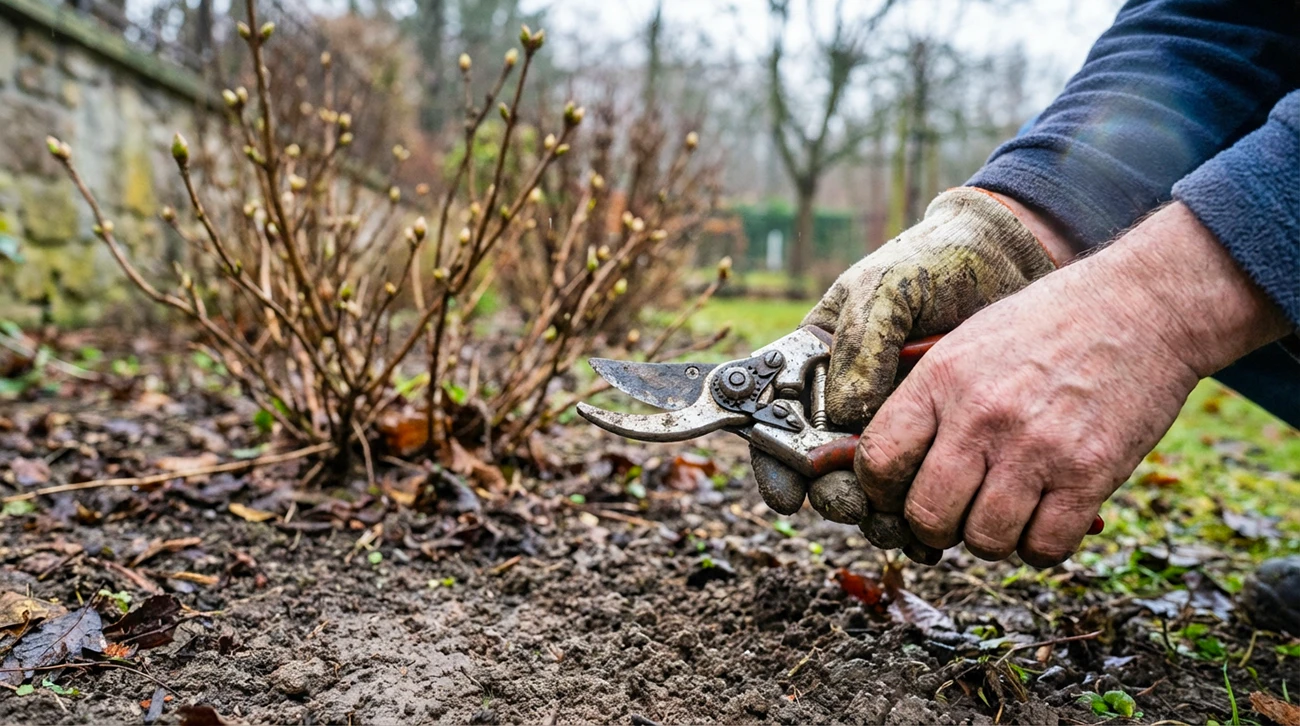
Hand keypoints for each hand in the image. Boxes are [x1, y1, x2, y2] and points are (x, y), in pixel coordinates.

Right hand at [751, 188, 1060, 555]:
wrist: (1006, 263)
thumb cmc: (930, 265)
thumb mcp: (886, 290)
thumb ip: (862, 345)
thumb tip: (844, 416)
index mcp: (813, 368)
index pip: (774, 422)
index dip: (774, 464)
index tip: (788, 494)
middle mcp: (843, 405)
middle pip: (821, 471)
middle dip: (834, 495)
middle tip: (857, 502)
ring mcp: (893, 428)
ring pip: (870, 491)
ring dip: (879, 515)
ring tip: (902, 522)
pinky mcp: (938, 444)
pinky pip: (921, 490)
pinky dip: (925, 515)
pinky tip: (937, 530)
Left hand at [855, 203, 1290, 566]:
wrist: (1139, 305)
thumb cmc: (1045, 325)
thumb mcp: (966, 342)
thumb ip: (925, 399)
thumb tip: (881, 458)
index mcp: (941, 380)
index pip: (878, 461)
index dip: (881, 491)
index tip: (899, 492)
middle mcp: (982, 417)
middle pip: (927, 516)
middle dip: (935, 526)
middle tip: (956, 511)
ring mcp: (1037, 448)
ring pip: (984, 541)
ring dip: (991, 537)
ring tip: (1005, 509)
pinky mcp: (1090, 473)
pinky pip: (1046, 547)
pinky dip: (1042, 545)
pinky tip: (1046, 515)